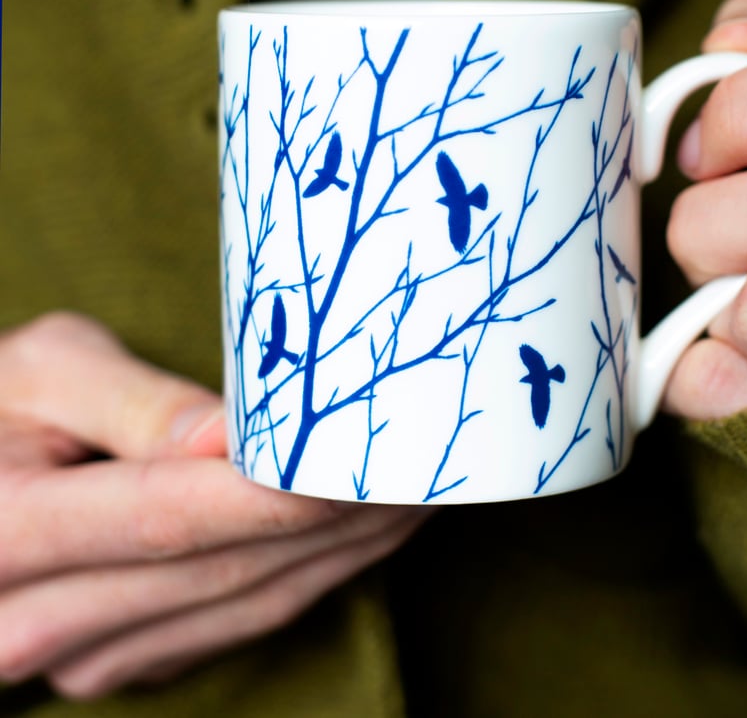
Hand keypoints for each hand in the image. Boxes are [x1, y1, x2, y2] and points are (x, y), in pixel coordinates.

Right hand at [0, 313, 429, 697]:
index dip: (275, 495)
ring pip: (248, 603)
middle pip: (223, 567)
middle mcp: (38, 615)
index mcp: (9, 530)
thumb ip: (132, 403)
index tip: (363, 465)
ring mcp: (86, 653)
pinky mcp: (129, 656)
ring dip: (344, 552)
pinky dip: (314, 575)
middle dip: (335, 520)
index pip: (168, 517)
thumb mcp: (42, 372)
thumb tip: (225, 438)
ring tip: (418, 494)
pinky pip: (242, 621)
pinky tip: (365, 531)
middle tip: (423, 468)